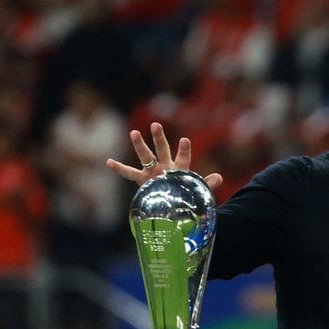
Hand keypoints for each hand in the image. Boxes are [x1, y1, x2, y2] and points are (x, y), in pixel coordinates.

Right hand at [106, 121, 222, 189]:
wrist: (174, 204)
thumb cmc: (186, 193)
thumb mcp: (197, 190)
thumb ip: (207, 184)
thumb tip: (219, 177)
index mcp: (179, 168)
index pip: (183, 157)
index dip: (184, 149)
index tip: (184, 140)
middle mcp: (165, 166)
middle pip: (162, 149)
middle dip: (159, 138)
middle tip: (156, 124)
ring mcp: (152, 171)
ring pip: (145, 156)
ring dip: (139, 145)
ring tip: (134, 132)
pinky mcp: (143, 180)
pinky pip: (129, 173)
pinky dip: (119, 168)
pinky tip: (108, 162)